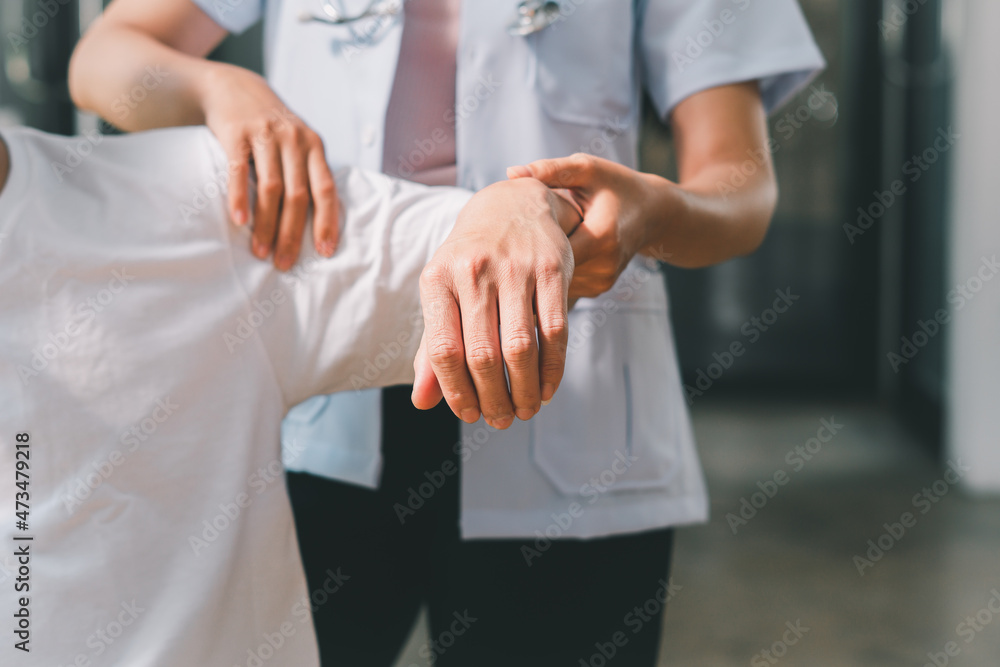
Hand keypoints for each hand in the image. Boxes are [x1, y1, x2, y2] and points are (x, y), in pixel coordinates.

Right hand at [201, 64, 338, 270]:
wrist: (235, 87)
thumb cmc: (272, 127)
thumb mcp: (298, 142)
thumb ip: (309, 173)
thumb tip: (324, 220)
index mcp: (314, 146)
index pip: (325, 190)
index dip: (327, 222)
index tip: (325, 252)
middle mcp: (293, 139)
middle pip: (298, 196)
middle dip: (292, 233)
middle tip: (285, 263)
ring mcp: (265, 135)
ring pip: (271, 188)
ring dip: (266, 225)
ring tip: (261, 252)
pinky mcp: (236, 133)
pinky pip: (239, 172)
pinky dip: (240, 198)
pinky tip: (239, 222)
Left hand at [412, 178, 579, 428]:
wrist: (511, 206)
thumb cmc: (470, 263)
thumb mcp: (443, 295)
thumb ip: (432, 349)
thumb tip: (422, 403)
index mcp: (437, 279)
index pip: (442, 350)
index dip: (455, 392)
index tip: (469, 414)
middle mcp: (473, 270)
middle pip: (482, 354)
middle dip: (493, 399)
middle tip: (500, 420)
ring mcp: (515, 267)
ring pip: (520, 347)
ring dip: (523, 390)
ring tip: (523, 411)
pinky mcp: (552, 268)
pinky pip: (554, 331)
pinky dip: (552, 369)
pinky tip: (546, 388)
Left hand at [508, 153, 662, 299]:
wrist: (653, 212)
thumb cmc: (616, 185)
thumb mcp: (587, 170)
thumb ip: (551, 171)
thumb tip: (511, 172)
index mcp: (601, 237)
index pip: (550, 252)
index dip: (525, 243)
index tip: (506, 231)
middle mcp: (604, 266)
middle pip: (550, 271)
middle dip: (529, 256)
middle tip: (507, 239)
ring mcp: (602, 282)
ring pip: (556, 282)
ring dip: (540, 267)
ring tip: (526, 244)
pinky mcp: (598, 289)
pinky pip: (565, 285)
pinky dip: (552, 271)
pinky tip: (545, 253)